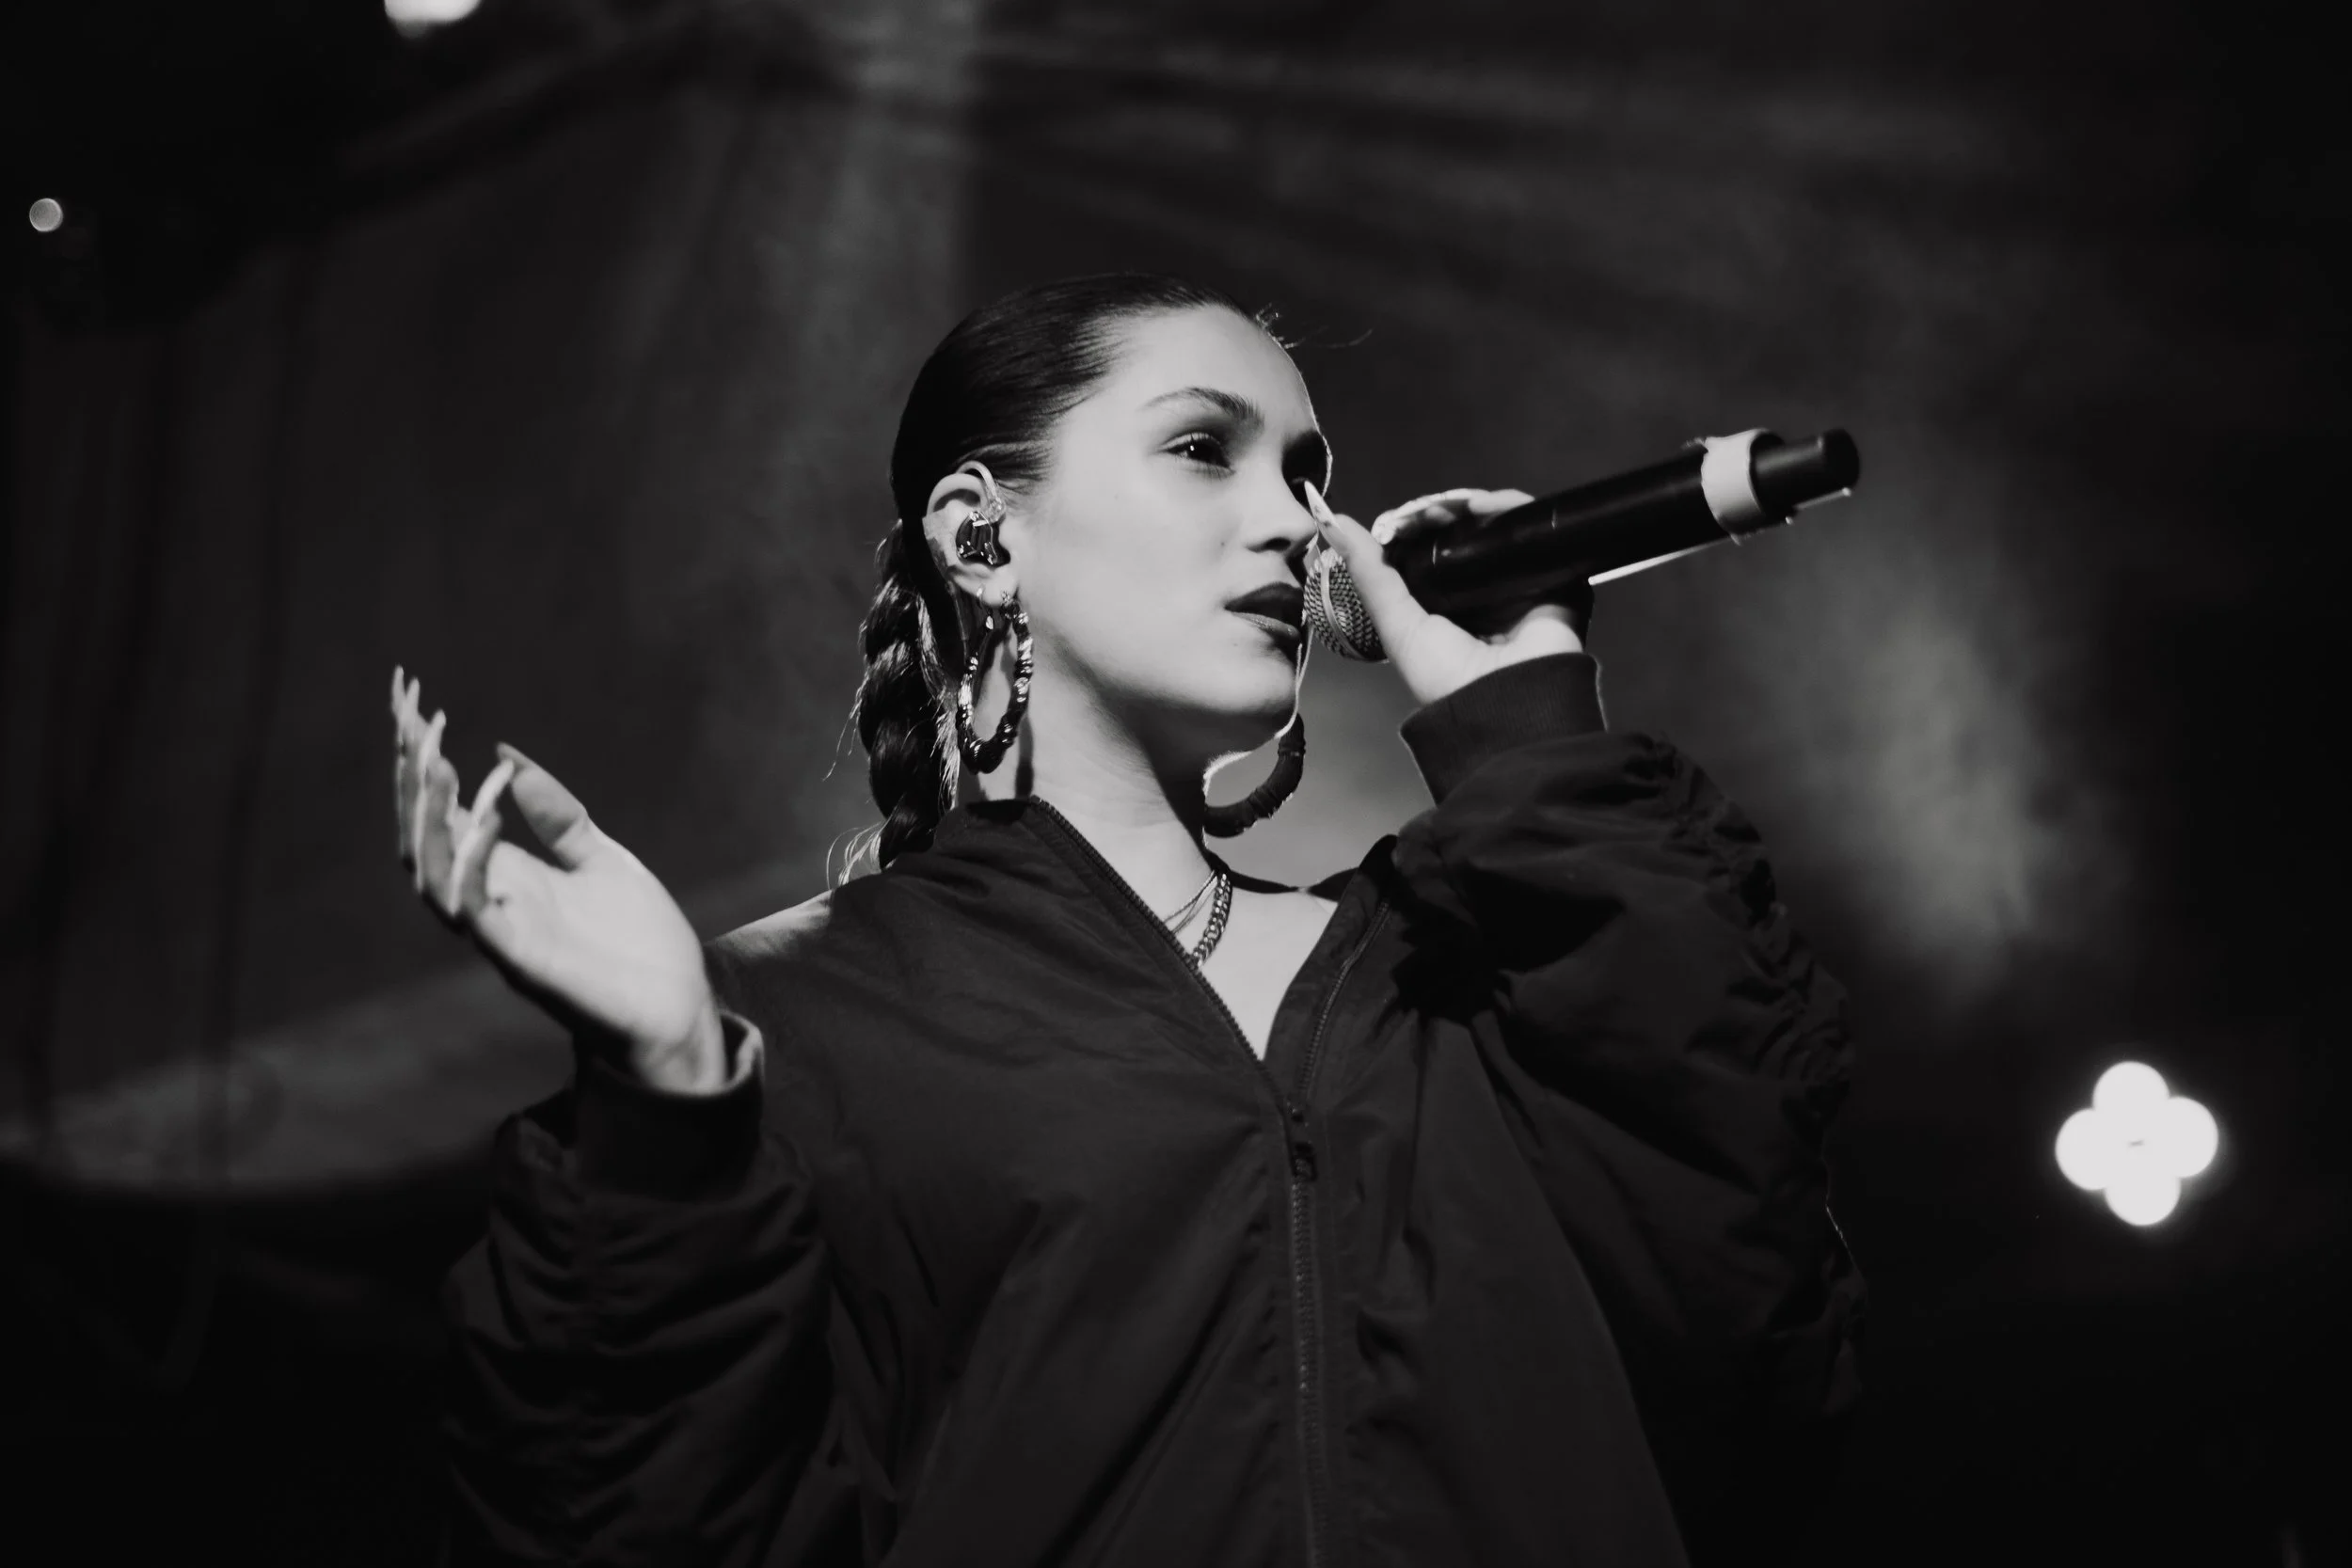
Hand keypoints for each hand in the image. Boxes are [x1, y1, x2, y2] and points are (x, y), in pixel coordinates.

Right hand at [390, 668, 727, 1093]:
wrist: (680, 1012)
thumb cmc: (642, 945)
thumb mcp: (603, 860)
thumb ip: (560, 817)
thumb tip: (508, 759)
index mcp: (510, 876)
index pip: (448, 812)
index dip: (424, 762)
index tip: (412, 702)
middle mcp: (492, 901)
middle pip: (423, 835)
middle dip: (411, 778)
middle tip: (410, 716)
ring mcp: (501, 932)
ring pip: (431, 872)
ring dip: (428, 816)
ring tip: (435, 760)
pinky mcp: (520, 961)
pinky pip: (474, 912)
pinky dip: (472, 863)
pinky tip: (485, 818)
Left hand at [1303, 482, 1586, 707]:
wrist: (1503, 705)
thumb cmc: (1445, 676)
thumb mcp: (1397, 623)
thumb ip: (1368, 572)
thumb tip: (1331, 522)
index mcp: (1448, 606)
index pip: (1432, 550)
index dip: (1417, 528)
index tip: (1400, 521)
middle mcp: (1484, 592)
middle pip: (1465, 534)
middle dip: (1443, 513)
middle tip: (1426, 512)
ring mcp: (1520, 582)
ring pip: (1497, 526)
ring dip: (1473, 508)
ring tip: (1454, 507)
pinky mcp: (1555, 575)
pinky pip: (1535, 530)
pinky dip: (1512, 511)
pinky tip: (1488, 508)